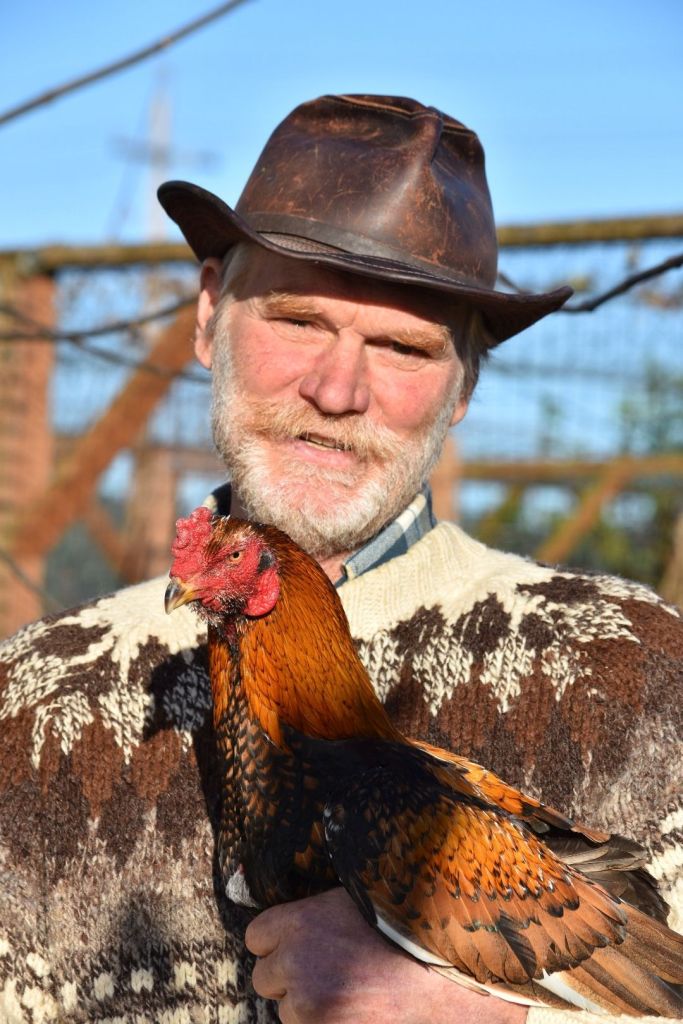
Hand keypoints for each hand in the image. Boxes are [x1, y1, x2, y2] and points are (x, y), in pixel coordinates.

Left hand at [245, 887, 527, 1023]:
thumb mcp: (363, 899)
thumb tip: (305, 924)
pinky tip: (367, 1011)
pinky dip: (334, 1023)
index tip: (306, 942)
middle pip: (267, 979)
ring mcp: (314, 1010)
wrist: (464, 967)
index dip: (282, 940)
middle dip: (295, 977)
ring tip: (361, 994)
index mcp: (301, 923)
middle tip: (337, 970)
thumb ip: (325, 913)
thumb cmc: (419, 921)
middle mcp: (297, 967)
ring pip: (291, 1015)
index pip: (257, 937)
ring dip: (315, 1008)